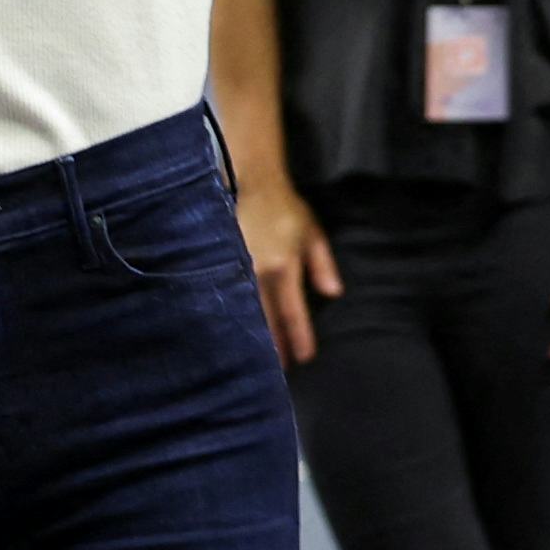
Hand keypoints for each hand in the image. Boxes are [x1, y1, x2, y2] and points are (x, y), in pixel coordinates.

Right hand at [236, 171, 338, 368]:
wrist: (248, 177)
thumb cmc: (283, 206)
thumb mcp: (312, 232)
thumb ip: (323, 264)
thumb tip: (334, 294)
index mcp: (284, 265)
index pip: (292, 310)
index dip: (298, 336)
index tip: (304, 359)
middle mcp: (259, 270)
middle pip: (265, 317)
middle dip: (271, 345)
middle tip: (273, 373)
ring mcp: (234, 265)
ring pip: (242, 307)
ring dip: (248, 332)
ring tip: (249, 357)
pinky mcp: (215, 258)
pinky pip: (222, 291)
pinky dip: (226, 311)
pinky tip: (223, 326)